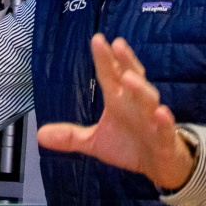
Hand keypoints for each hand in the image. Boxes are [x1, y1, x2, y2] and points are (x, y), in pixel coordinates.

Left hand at [36, 34, 196, 190]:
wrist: (158, 166)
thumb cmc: (128, 145)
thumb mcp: (95, 141)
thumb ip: (71, 136)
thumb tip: (39, 134)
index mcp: (119, 101)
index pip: (110, 76)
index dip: (104, 58)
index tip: (97, 39)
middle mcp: (136, 104)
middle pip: (132, 78)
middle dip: (125, 62)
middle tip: (117, 44)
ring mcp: (152, 119)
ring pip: (148, 100)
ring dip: (140, 88)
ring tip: (129, 78)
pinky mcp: (165, 139)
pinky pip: (165, 128)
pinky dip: (164, 120)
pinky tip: (161, 112)